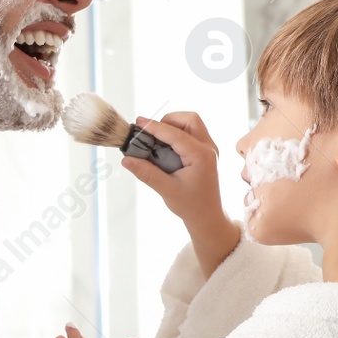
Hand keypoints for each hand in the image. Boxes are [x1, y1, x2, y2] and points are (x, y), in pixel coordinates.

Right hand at [127, 112, 240, 276]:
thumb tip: (127, 159)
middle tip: (151, 133)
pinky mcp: (206, 152)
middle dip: (168, 121)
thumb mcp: (166, 190)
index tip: (139, 123)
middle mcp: (209, 148)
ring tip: (158, 140)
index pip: (175, 134)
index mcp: (201, 156)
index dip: (155, 127)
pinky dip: (178, 133)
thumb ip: (146, 173)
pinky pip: (193, 133)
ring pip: (192, 123)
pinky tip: (166, 146)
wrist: (208, 217)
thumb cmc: (192, 206)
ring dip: (174, 126)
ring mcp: (210, 149)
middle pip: (189, 119)